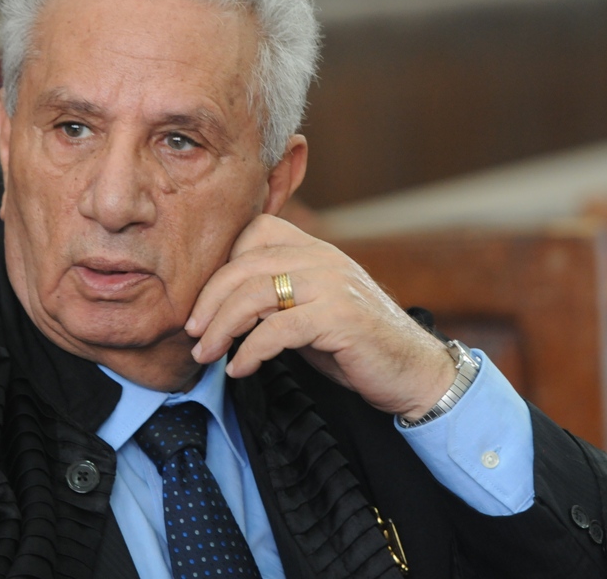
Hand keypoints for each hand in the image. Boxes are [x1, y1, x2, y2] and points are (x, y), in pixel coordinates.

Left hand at [187, 214, 456, 419]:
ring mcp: (333, 285)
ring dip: (221, 327)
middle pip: (245, 265)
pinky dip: (250, 351)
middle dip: (209, 301)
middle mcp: (323, 258)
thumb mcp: (309, 311)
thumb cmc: (354, 345)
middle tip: (192, 333)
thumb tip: (218, 308)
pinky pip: (278, 330)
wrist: (415, 372)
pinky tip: (239, 370)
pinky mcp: (341, 318)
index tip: (203, 303)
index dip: (220, 266)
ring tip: (204, 354)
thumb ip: (274, 298)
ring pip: (256, 294)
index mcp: (314, 249)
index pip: (254, 233)